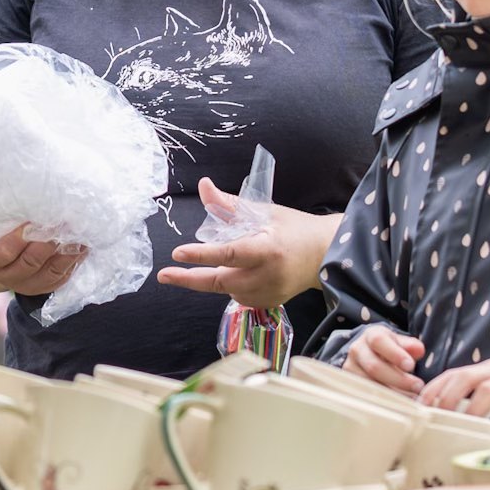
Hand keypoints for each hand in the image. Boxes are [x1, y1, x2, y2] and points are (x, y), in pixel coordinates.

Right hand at [0, 226, 85, 296]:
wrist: (3, 267)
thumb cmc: (0, 239)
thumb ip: (11, 223)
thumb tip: (34, 206)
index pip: (4, 251)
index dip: (19, 236)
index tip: (32, 220)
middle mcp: (11, 277)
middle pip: (31, 262)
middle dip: (48, 242)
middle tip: (62, 223)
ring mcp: (30, 286)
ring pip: (51, 271)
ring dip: (67, 252)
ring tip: (79, 234)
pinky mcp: (47, 287)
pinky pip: (63, 276)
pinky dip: (74, 260)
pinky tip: (83, 246)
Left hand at [157, 180, 334, 306]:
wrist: (326, 254)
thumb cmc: (293, 228)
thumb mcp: (263, 211)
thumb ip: (229, 205)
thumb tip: (204, 186)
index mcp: (267, 249)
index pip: (228, 253)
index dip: (201, 254)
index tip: (178, 253)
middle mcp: (268, 275)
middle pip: (220, 281)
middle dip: (190, 278)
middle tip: (163, 275)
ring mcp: (269, 293)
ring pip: (227, 289)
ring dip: (216, 276)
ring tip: (229, 258)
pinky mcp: (269, 303)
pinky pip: (239, 296)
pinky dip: (232, 284)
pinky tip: (244, 271)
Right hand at [343, 324, 427, 395]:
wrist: (369, 355)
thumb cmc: (390, 349)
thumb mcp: (400, 342)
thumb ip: (410, 345)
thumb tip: (419, 350)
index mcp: (370, 336)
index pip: (379, 341)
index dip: (395, 354)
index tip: (411, 366)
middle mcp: (356, 350)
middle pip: (374, 367)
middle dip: (399, 379)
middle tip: (418, 386)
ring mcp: (350, 369)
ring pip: (370, 385)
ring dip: (394, 393)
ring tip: (413, 397)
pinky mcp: (350, 385)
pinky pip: (367, 397)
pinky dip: (385, 402)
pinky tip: (400, 404)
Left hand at [420, 356, 489, 424]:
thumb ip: (476, 397)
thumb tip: (446, 419)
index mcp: (484, 369)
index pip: (453, 373)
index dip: (435, 387)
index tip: (420, 405)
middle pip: (466, 377)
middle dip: (448, 397)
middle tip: (438, 417)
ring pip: (489, 389)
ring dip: (474, 408)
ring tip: (466, 426)